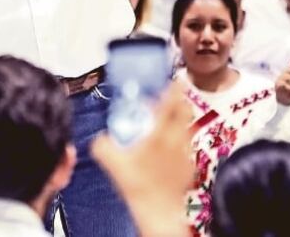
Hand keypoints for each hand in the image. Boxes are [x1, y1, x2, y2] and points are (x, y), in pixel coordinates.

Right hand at [92, 83, 192, 236]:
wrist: (158, 211)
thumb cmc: (138, 186)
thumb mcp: (113, 164)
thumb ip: (102, 146)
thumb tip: (99, 139)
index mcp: (159, 134)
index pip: (171, 104)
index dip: (175, 89)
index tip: (177, 79)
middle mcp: (176, 140)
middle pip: (185, 112)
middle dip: (180, 102)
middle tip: (172, 99)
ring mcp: (185, 153)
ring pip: (187, 128)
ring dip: (179, 122)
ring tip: (167, 124)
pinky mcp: (190, 166)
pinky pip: (187, 148)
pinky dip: (180, 143)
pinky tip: (168, 151)